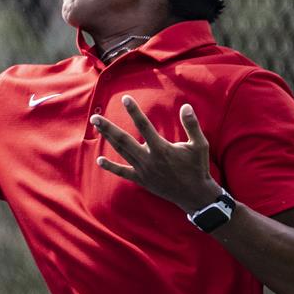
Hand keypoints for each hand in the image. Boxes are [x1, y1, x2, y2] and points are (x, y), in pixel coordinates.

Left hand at [93, 96, 221, 212]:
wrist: (193, 194)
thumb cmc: (197, 167)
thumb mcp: (199, 144)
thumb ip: (191, 125)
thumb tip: (185, 106)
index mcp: (161, 148)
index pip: (144, 125)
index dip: (134, 111)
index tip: (125, 99)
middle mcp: (148, 159)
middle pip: (123, 140)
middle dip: (108, 128)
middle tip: (94, 117)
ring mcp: (143, 170)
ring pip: (121, 152)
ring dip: (108, 139)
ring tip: (97, 127)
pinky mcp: (141, 179)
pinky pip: (123, 173)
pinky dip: (111, 167)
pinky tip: (99, 161)